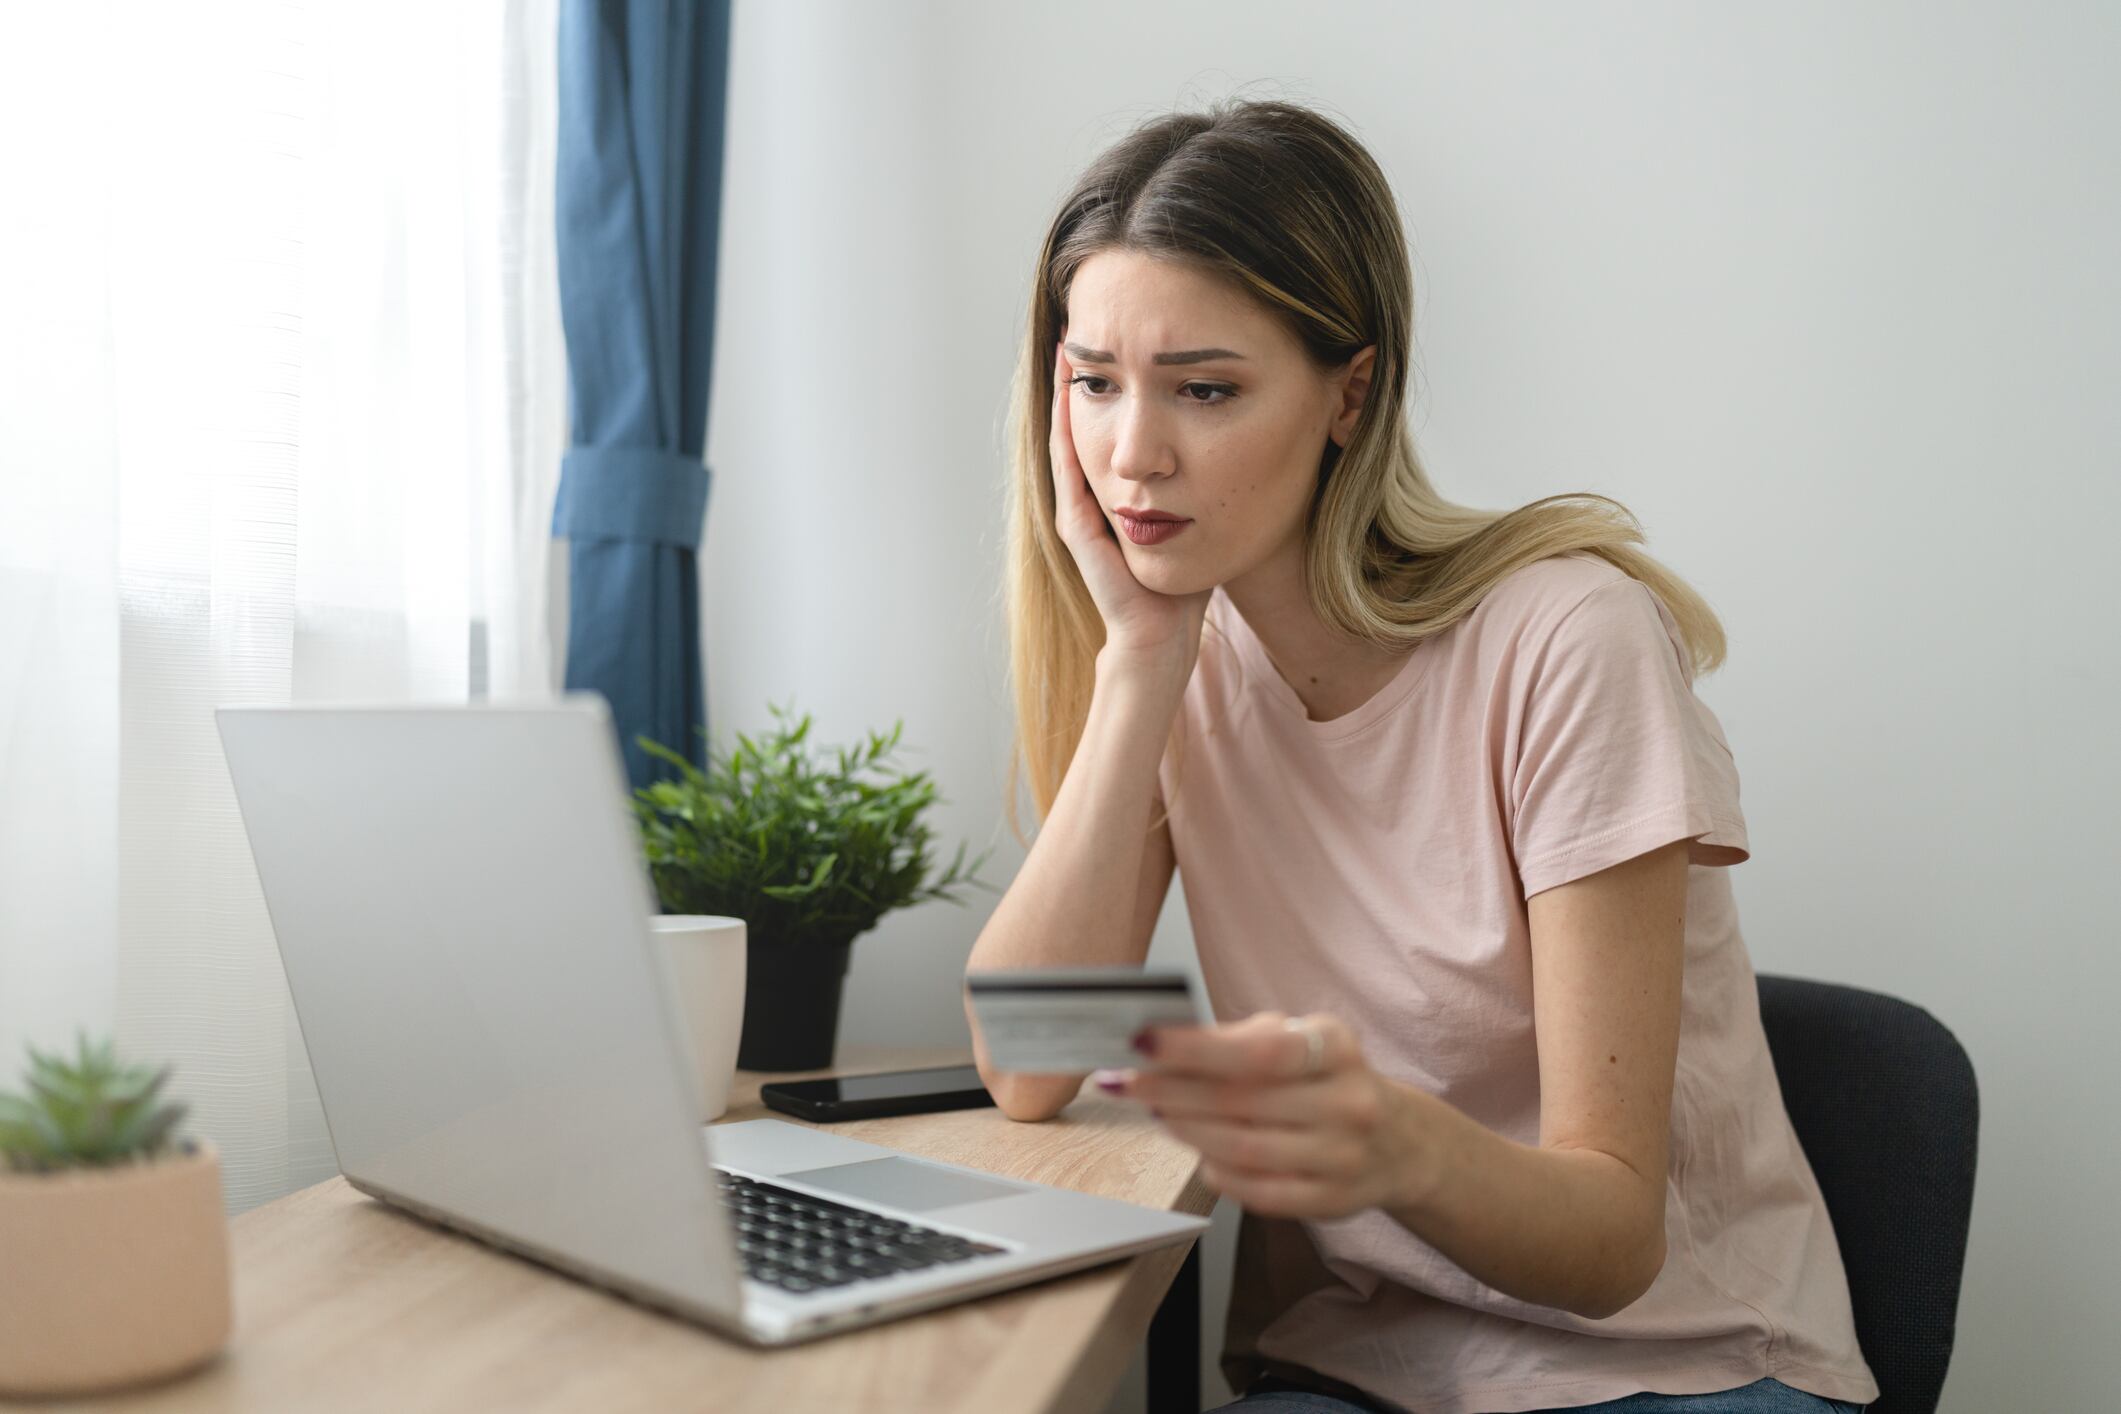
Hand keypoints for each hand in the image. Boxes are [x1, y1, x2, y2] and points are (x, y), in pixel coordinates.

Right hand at [1049, 339, 1210, 674]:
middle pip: (1086, 424)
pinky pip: (1068, 471)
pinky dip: (1066, 433)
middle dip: (1087, 376)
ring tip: (1065, 346)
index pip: (1113, 425)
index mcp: (1120, 493)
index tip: (1122, 334)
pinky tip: (1071, 397)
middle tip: (1082, 322)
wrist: (1163, 638)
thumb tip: (1257, 436)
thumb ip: (1210, 479)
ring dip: (1066, 394)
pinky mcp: (1079, 531)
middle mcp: (1093, 497)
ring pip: (1068, 439)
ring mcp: (1080, 512)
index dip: (1115, 382)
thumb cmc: (1188, 587)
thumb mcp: (1203, 516)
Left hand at [1095, 1010, 1427, 1219]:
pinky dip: (1217, 1172)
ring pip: (1242, 1149)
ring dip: (1185, 1130)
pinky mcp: (1330, 1202)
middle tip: (1126, 1081)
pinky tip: (1198, 1153)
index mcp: (1336, 1048)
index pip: (1260, 1051)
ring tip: (1156, 1112)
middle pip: (1241, 1102)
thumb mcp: (1300, 1040)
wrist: (1398, 1142)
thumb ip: (1239, 1040)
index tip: (1143, 1042)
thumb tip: (1164, 1043)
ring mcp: (1342, 1158)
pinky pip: (1257, 1191)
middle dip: (1171, 1091)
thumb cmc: (1327, 1080)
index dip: (1195, 1049)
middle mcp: (1347, 1103)